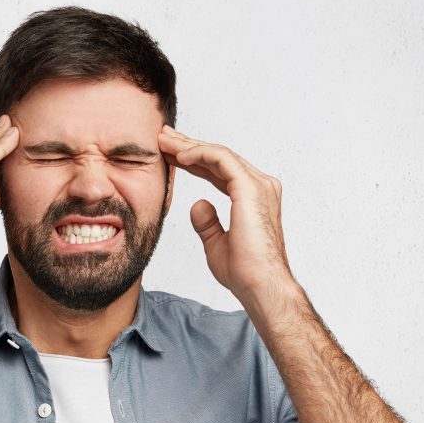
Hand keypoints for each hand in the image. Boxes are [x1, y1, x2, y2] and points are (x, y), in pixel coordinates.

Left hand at [157, 125, 292, 300]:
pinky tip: (180, 155)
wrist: (260, 285)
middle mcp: (260, 186)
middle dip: (188, 146)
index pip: (220, 171)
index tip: (169, 155)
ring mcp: (258, 185)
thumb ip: (208, 222)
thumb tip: (197, 204)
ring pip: (218, 154)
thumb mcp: (217, 244)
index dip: (194, 162)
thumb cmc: (244, 272)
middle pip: (218, 159)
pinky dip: (199, 154)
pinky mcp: (250, 187)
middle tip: (163, 137)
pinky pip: (220, 160)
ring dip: (189, 146)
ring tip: (164, 141)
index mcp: (253, 198)